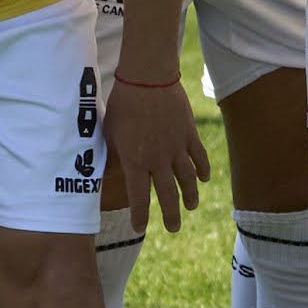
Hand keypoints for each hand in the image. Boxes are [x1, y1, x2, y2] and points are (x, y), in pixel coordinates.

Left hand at [102, 74, 209, 234]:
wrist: (147, 79)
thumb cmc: (122, 105)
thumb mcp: (109, 134)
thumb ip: (110, 158)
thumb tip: (103, 176)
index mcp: (135, 161)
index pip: (138, 198)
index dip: (140, 216)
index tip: (140, 228)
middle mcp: (158, 160)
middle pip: (167, 195)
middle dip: (170, 215)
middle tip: (173, 228)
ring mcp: (176, 148)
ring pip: (187, 179)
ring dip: (190, 196)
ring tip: (191, 207)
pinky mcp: (189, 134)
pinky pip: (199, 157)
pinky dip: (203, 170)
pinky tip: (204, 179)